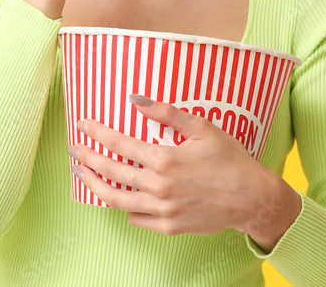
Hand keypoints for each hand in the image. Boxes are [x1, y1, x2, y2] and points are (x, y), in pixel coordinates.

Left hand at [70, 95, 299, 241]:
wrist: (251, 198)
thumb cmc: (230, 159)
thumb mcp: (202, 127)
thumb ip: (167, 113)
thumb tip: (135, 99)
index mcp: (164, 159)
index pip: (118, 143)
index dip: (97, 133)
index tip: (82, 125)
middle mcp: (158, 186)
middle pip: (110, 172)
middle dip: (86, 158)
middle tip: (73, 150)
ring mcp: (162, 210)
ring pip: (116, 199)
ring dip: (93, 185)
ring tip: (81, 175)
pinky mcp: (169, 226)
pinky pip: (137, 218)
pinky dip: (124, 207)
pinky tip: (118, 197)